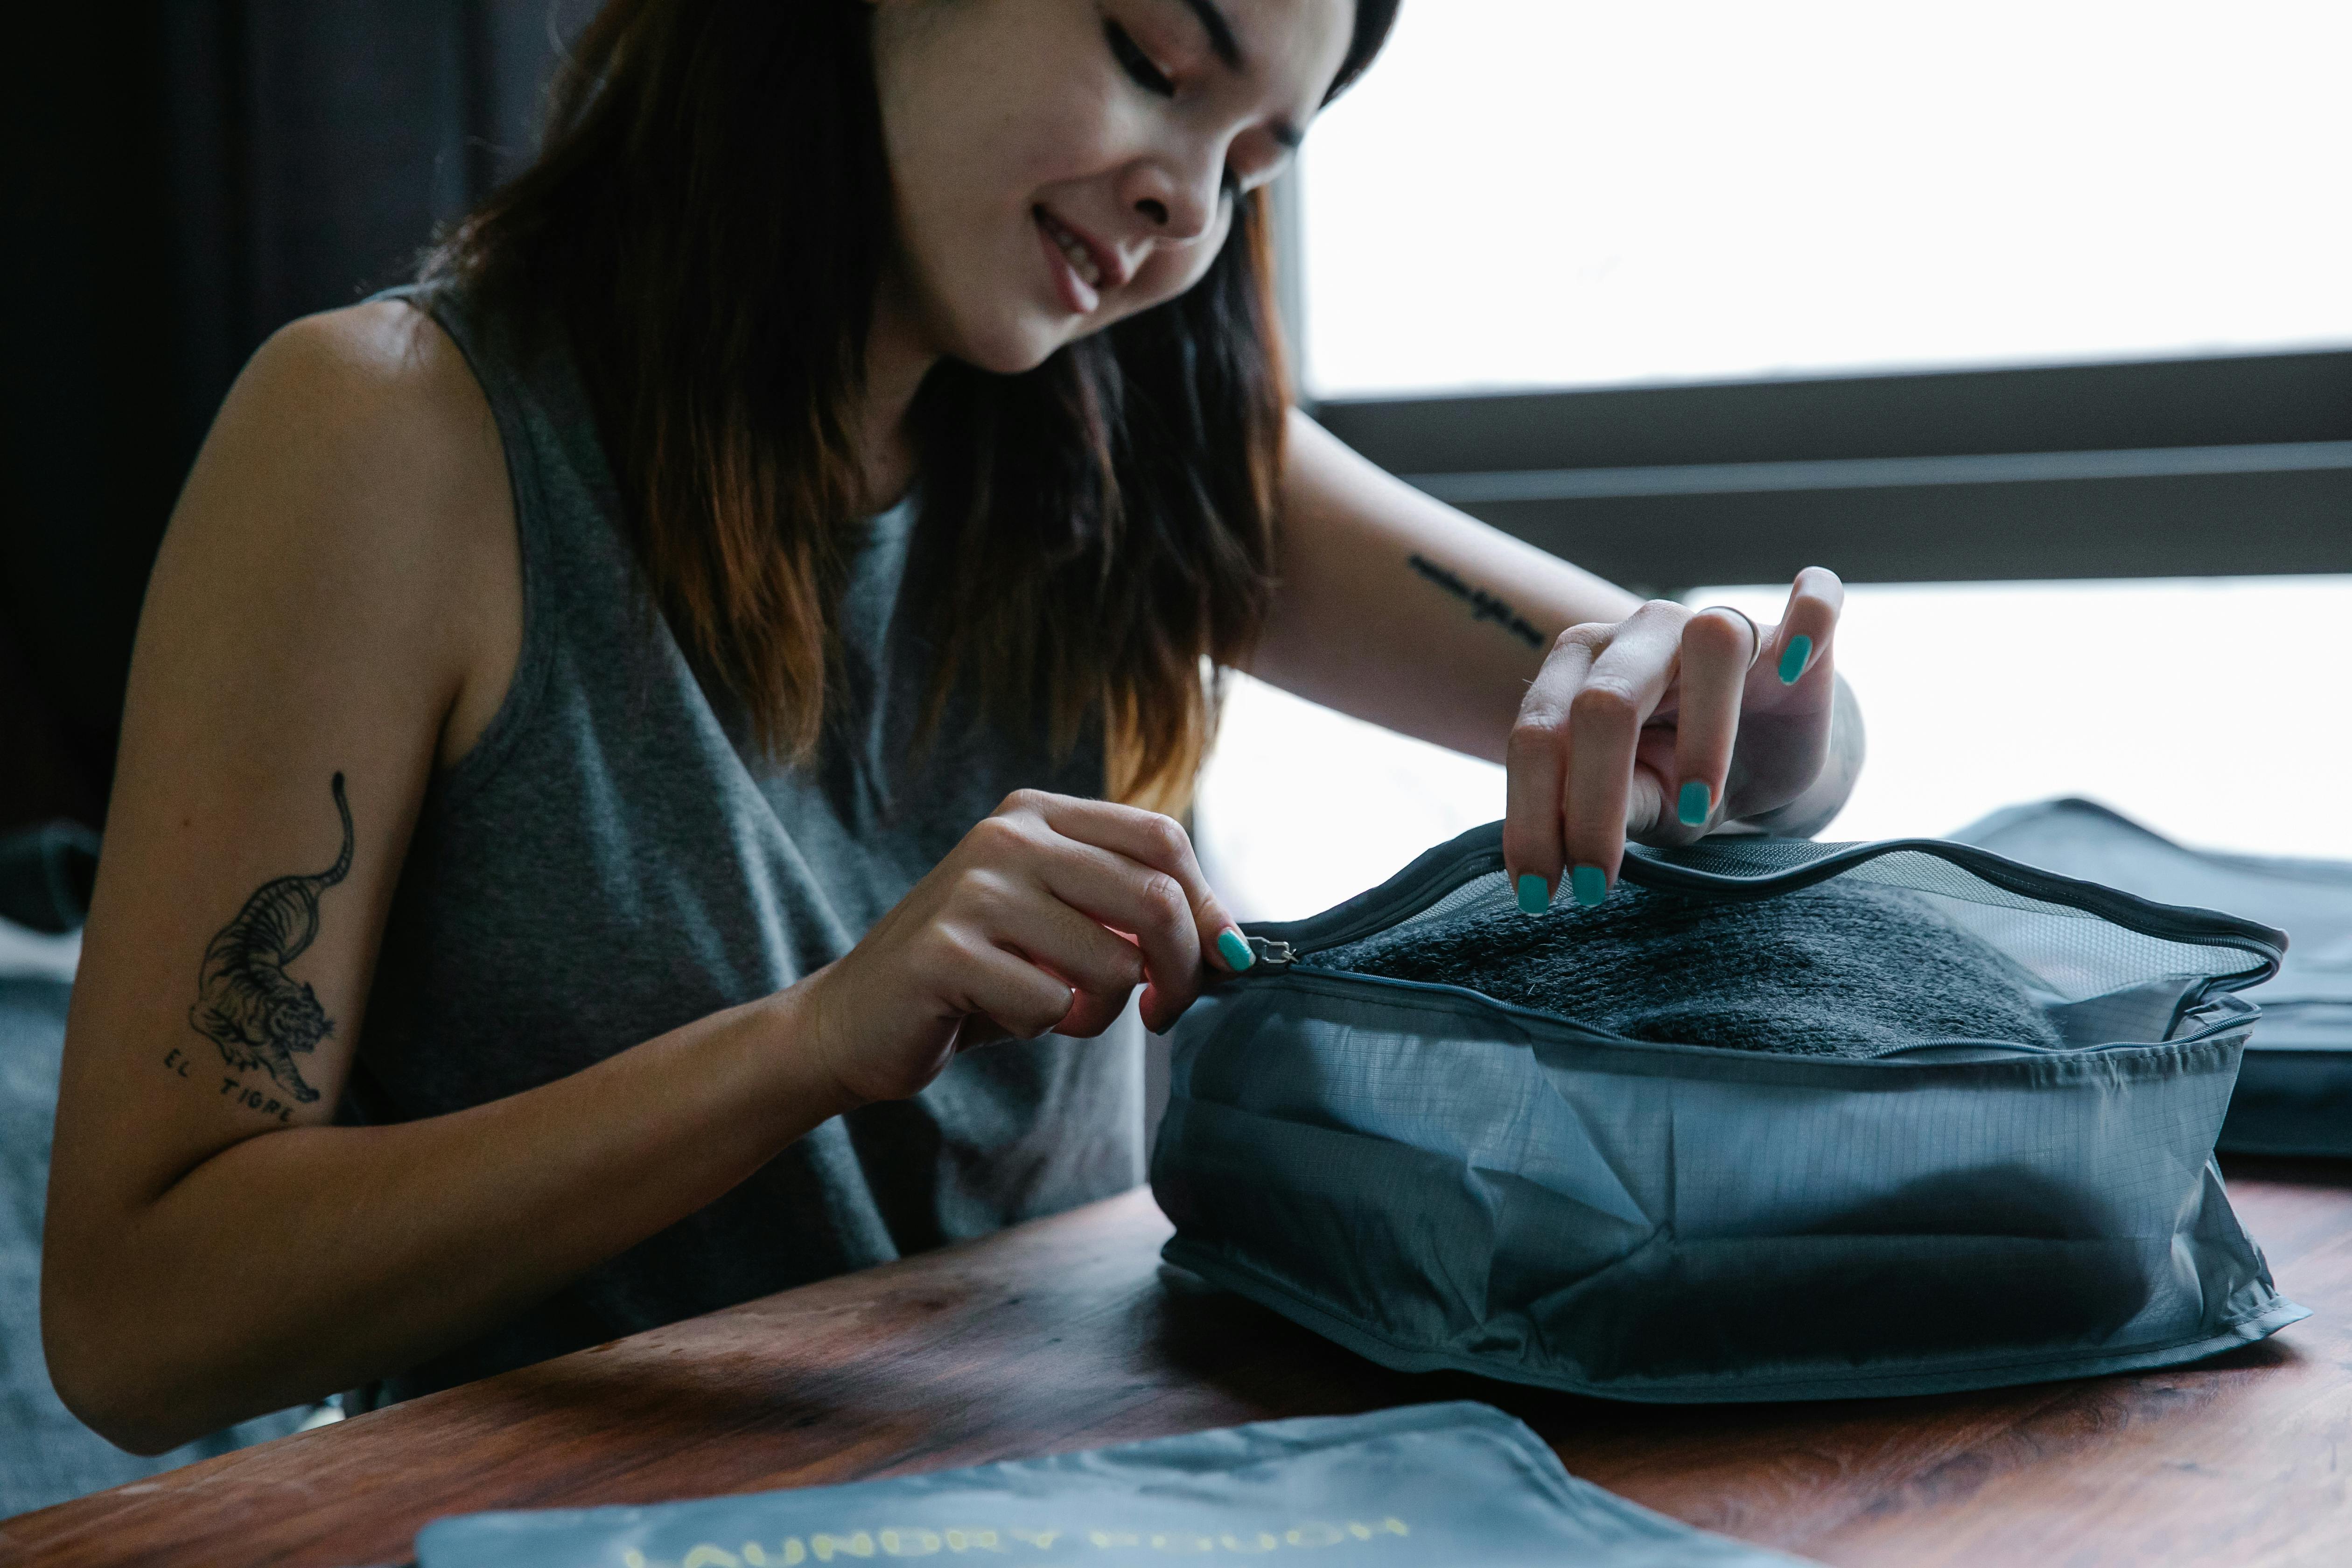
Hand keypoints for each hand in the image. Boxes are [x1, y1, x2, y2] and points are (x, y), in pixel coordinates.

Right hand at [796, 790, 1246, 1104]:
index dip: (1209, 906)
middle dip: (1180, 970)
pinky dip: (1044, 1028)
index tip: (1223, 961)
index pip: (1162, 839)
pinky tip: (1001, 1015)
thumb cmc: (976, 975)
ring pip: (1110, 964)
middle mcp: (1006, 837)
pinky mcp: (945, 952)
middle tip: (1163, 1010)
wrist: (855, 1020)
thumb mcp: (1058, 923)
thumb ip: (1129, 915)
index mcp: (1037, 815)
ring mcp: (973, 890)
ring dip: (1101, 1012)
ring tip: (1059, 1011)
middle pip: (1153, 898)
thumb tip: (1234, 947)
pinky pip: (1051, 1006)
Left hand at [1503, 567, 1845, 907]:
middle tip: (1594, 885)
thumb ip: (1606, 808)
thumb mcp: (1639, 803)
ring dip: (1704, 732)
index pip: (1540, 733)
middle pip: (1605, 699)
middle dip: (1593, 799)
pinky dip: (1810, 619)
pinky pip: (1815, 600)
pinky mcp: (1796, 631)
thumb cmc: (1680, 778)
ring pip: (1708, 642)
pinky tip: (1796, 665)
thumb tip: (1562, 844)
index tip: (1535, 895)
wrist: (1760, 758)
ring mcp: (1719, 622)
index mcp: (1579, 669)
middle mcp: (1640, 634)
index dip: (1532, 815)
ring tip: (1697, 809)